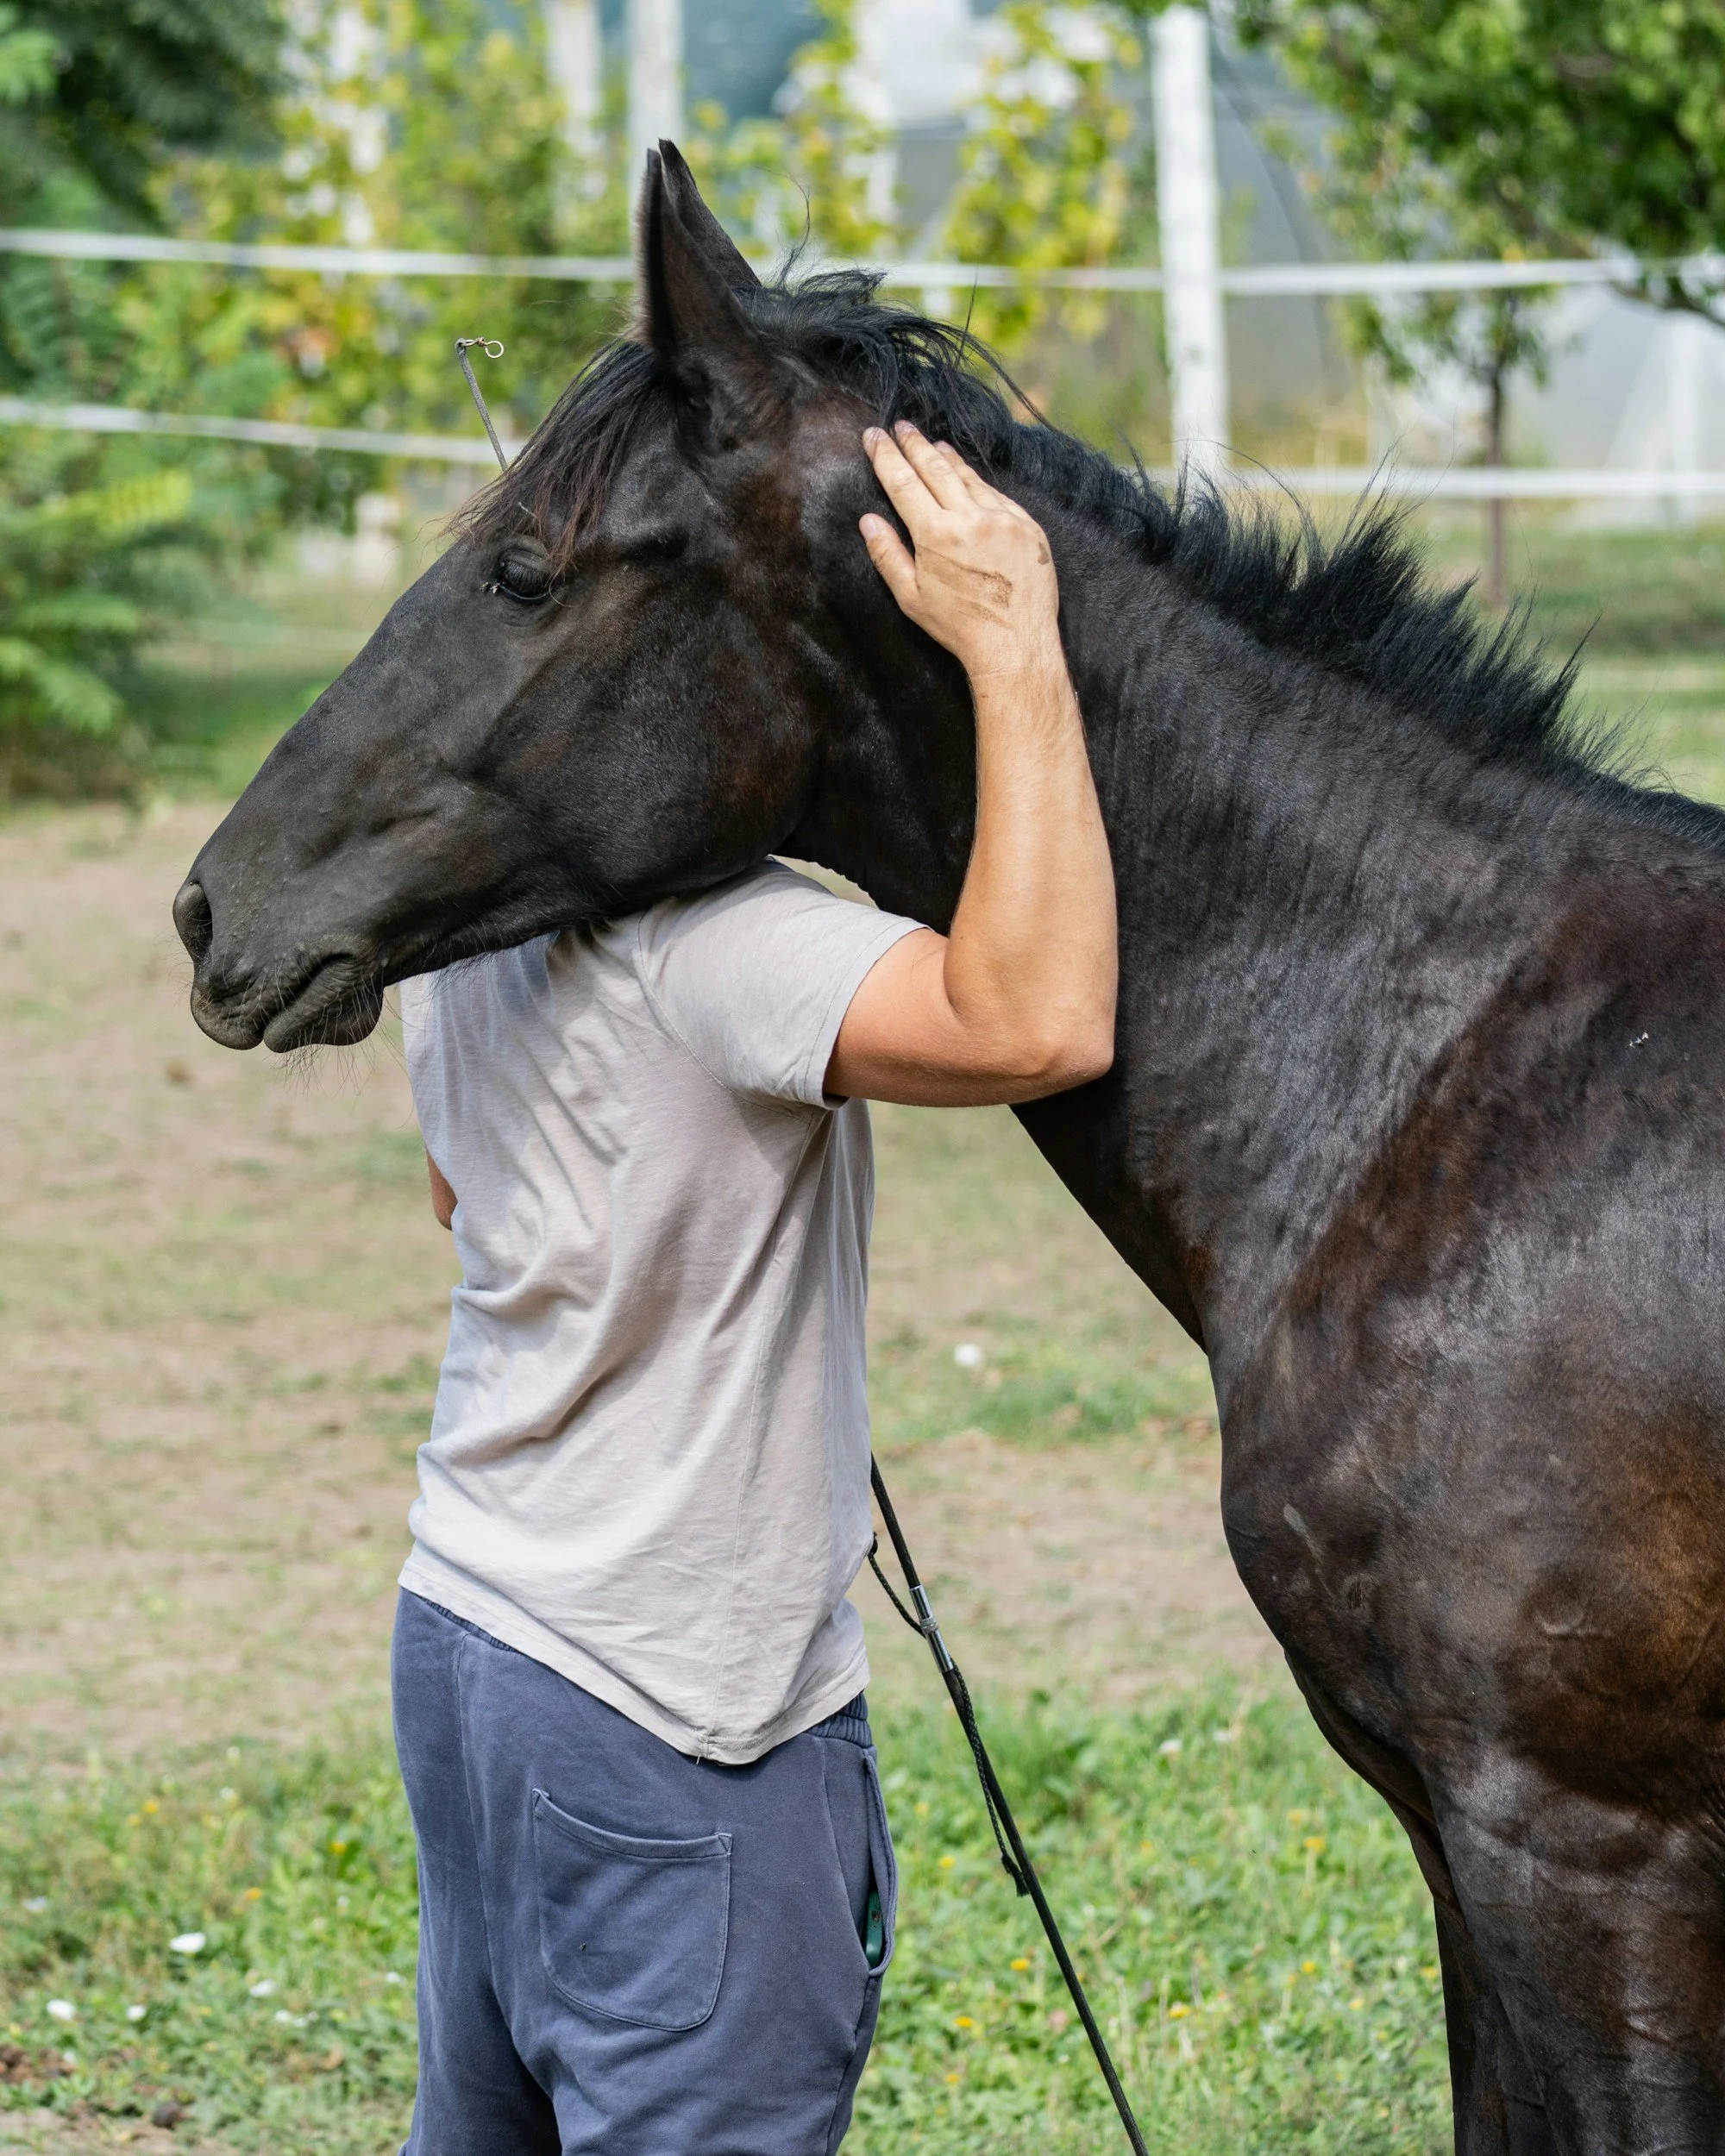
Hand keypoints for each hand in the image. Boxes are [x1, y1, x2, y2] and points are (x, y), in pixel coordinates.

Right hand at [859, 424, 1060, 684]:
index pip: (903, 482)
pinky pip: (997, 495)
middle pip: (935, 468)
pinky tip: (969, 475)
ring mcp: (1003, 519)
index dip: (886, 456)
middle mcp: (970, 518)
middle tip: (901, 426)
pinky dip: (978, 481)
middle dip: (914, 444)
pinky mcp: (1027, 526)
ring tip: (932, 443)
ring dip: (947, 457)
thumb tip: (868, 520)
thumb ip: (887, 555)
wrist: (1016, 644)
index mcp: (936, 535)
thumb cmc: (960, 628)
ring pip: (968, 476)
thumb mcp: (912, 598)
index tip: (875, 436)